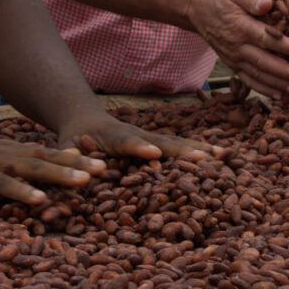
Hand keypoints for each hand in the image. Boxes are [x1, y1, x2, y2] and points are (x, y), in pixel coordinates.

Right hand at [0, 132, 105, 205]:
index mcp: (15, 152)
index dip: (78, 158)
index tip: (105, 163)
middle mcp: (11, 154)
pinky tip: (40, 201)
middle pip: (50, 158)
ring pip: (34, 169)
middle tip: (107, 170)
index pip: (52, 153)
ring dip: (60, 175)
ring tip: (85, 182)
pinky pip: (6, 185)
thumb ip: (17, 164)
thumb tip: (40, 169)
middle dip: (79, 164)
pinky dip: (24, 192)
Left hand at [55, 106, 220, 161]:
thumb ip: (69, 158)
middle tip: (206, 157)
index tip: (153, 154)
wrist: (84, 119)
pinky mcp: (158, 143)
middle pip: (163, 142)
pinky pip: (180, 147)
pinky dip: (200, 151)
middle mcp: (137, 134)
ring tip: (223, 155)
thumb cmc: (72, 140)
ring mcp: (150, 137)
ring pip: (176, 143)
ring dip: (199, 149)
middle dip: (183, 150)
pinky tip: (221, 157)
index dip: (139, 148)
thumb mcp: (65, 148)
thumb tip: (72, 169)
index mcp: (113, 137)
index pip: (127, 142)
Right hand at [186, 0, 288, 100]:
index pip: (264, 37)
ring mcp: (233, 58)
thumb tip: (268, 3)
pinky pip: (248, 80)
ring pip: (257, 74)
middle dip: (284, 72)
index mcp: (239, 25)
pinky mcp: (232, 65)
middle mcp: (236, 45)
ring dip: (277, 84)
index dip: (283, 45)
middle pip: (262, 61)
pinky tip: (280, 95)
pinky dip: (264, 89)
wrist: (197, 11)